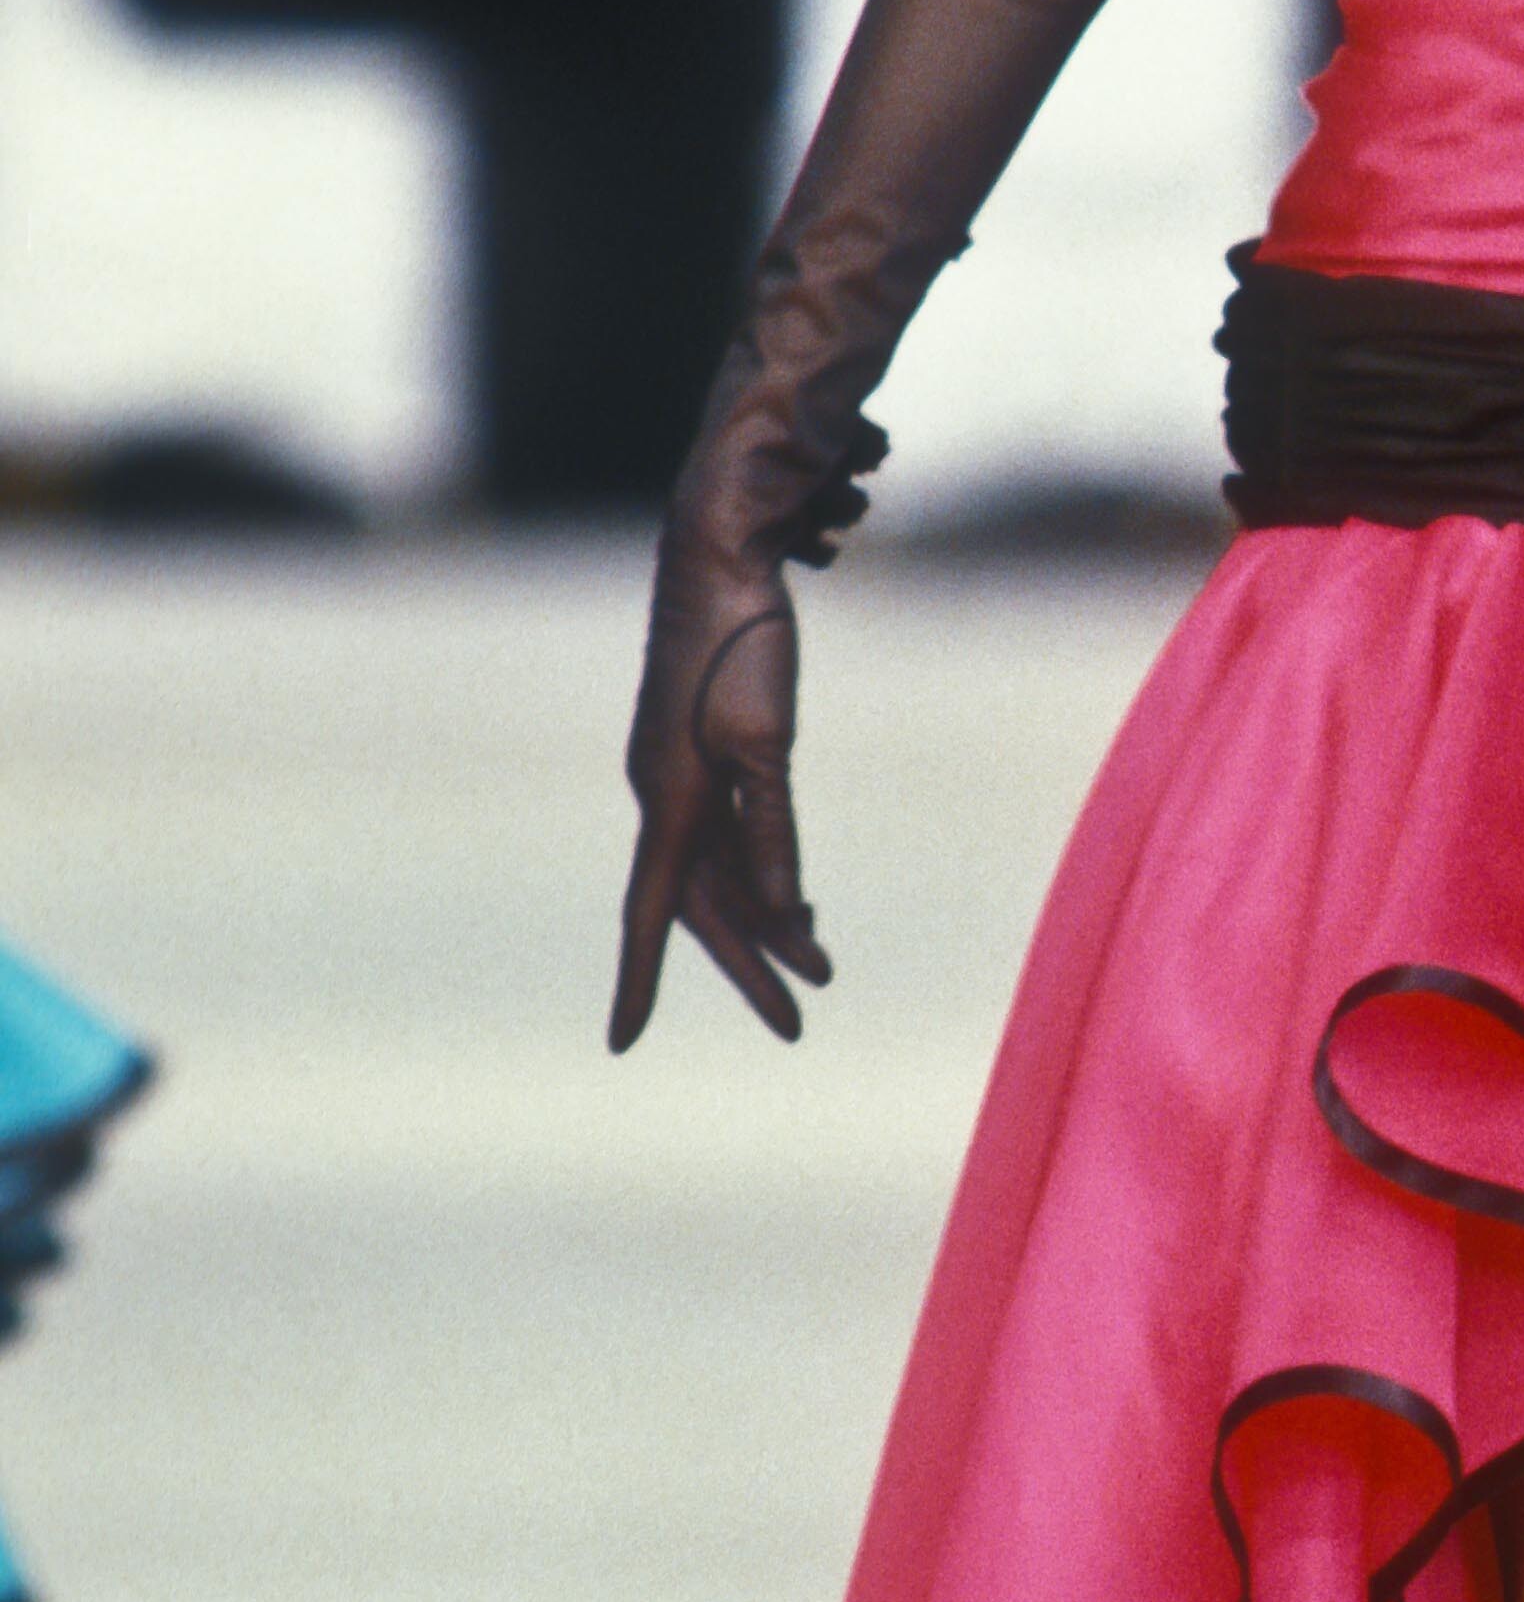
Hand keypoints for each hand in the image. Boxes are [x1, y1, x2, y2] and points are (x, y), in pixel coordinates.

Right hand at [611, 521, 831, 1048]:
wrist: (721, 557)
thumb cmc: (741, 643)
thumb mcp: (765, 740)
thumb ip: (772, 827)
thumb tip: (782, 908)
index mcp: (670, 799)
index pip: (652, 912)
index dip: (640, 980)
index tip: (624, 1044)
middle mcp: (668, 795)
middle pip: (702, 904)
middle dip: (750, 964)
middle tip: (796, 1023)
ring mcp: (686, 773)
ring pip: (724, 871)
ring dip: (768, 919)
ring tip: (820, 963)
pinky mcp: (709, 751)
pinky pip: (734, 834)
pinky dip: (767, 871)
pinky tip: (798, 898)